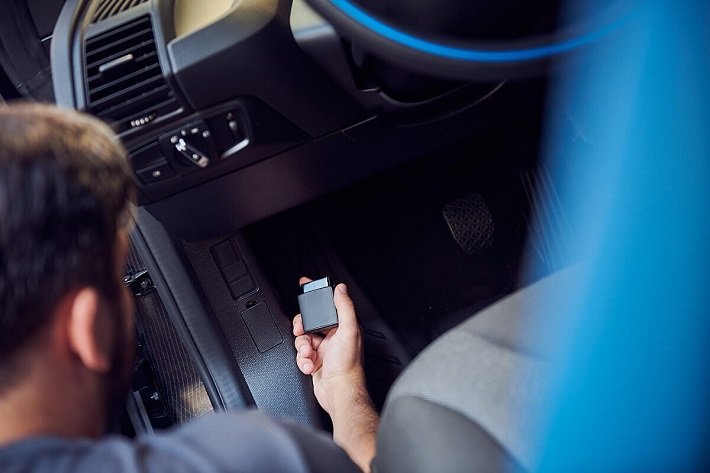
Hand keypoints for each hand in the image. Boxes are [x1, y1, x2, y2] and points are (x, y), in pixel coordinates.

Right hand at [293, 277, 365, 414]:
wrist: (338, 393)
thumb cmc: (348, 367)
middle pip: (309, 321)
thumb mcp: (349, 331)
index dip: (316, 295)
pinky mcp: (314, 360)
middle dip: (302, 327)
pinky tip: (309, 364)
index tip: (305, 285)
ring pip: (302, 338)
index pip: (328, 304)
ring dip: (302, 347)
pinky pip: (300, 354)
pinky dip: (302, 360)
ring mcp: (323, 348)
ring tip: (308, 355)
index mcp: (343, 326)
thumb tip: (341, 289)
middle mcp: (333, 336)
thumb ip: (345, 308)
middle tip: (300, 331)